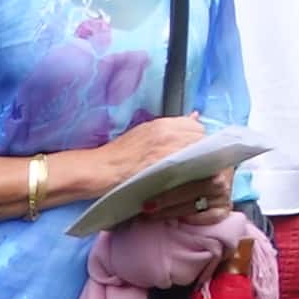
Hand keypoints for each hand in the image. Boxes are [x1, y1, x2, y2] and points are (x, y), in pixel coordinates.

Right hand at [72, 113, 203, 197]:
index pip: (196, 126)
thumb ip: (170, 128)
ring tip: (187, 173)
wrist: (98, 171)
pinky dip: (191, 173)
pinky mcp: (166, 167)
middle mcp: (169, 132)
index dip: (194, 139)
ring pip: (199, 153)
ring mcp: (168, 149)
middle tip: (189, 164)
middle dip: (200, 150)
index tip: (188, 150)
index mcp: (163, 123)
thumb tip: (194, 116)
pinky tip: (184, 181)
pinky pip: (190, 167)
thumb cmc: (115, 156)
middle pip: (200, 139)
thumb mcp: (143, 133)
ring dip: (197, 163)